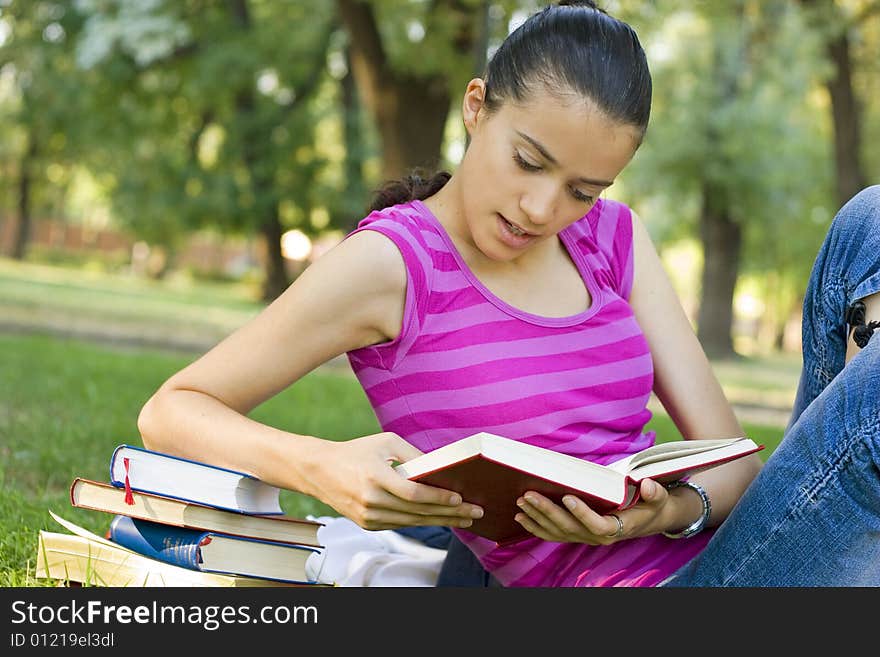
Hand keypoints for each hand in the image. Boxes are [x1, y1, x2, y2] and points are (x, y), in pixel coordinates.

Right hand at [302, 432, 483, 530]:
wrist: (319, 471)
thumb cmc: (356, 451)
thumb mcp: (385, 442)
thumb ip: (413, 456)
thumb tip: (440, 468)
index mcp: (375, 477)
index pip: (413, 494)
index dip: (438, 497)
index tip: (459, 498)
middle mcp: (371, 500)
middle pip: (418, 511)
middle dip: (450, 513)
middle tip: (474, 512)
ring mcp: (368, 516)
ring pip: (412, 522)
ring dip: (441, 521)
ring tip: (464, 519)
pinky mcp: (367, 524)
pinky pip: (401, 524)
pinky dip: (422, 521)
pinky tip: (440, 518)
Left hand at [513, 478, 668, 543]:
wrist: (648, 519)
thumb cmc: (651, 505)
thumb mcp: (659, 498)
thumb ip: (655, 493)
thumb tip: (648, 486)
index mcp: (618, 528)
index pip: (597, 526)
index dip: (582, 514)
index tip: (567, 497)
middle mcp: (598, 537)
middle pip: (569, 528)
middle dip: (547, 511)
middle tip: (529, 495)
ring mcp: (585, 537)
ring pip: (557, 532)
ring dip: (537, 518)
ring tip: (521, 502)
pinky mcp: (576, 534)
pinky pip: (554, 535)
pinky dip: (536, 527)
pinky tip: (521, 517)